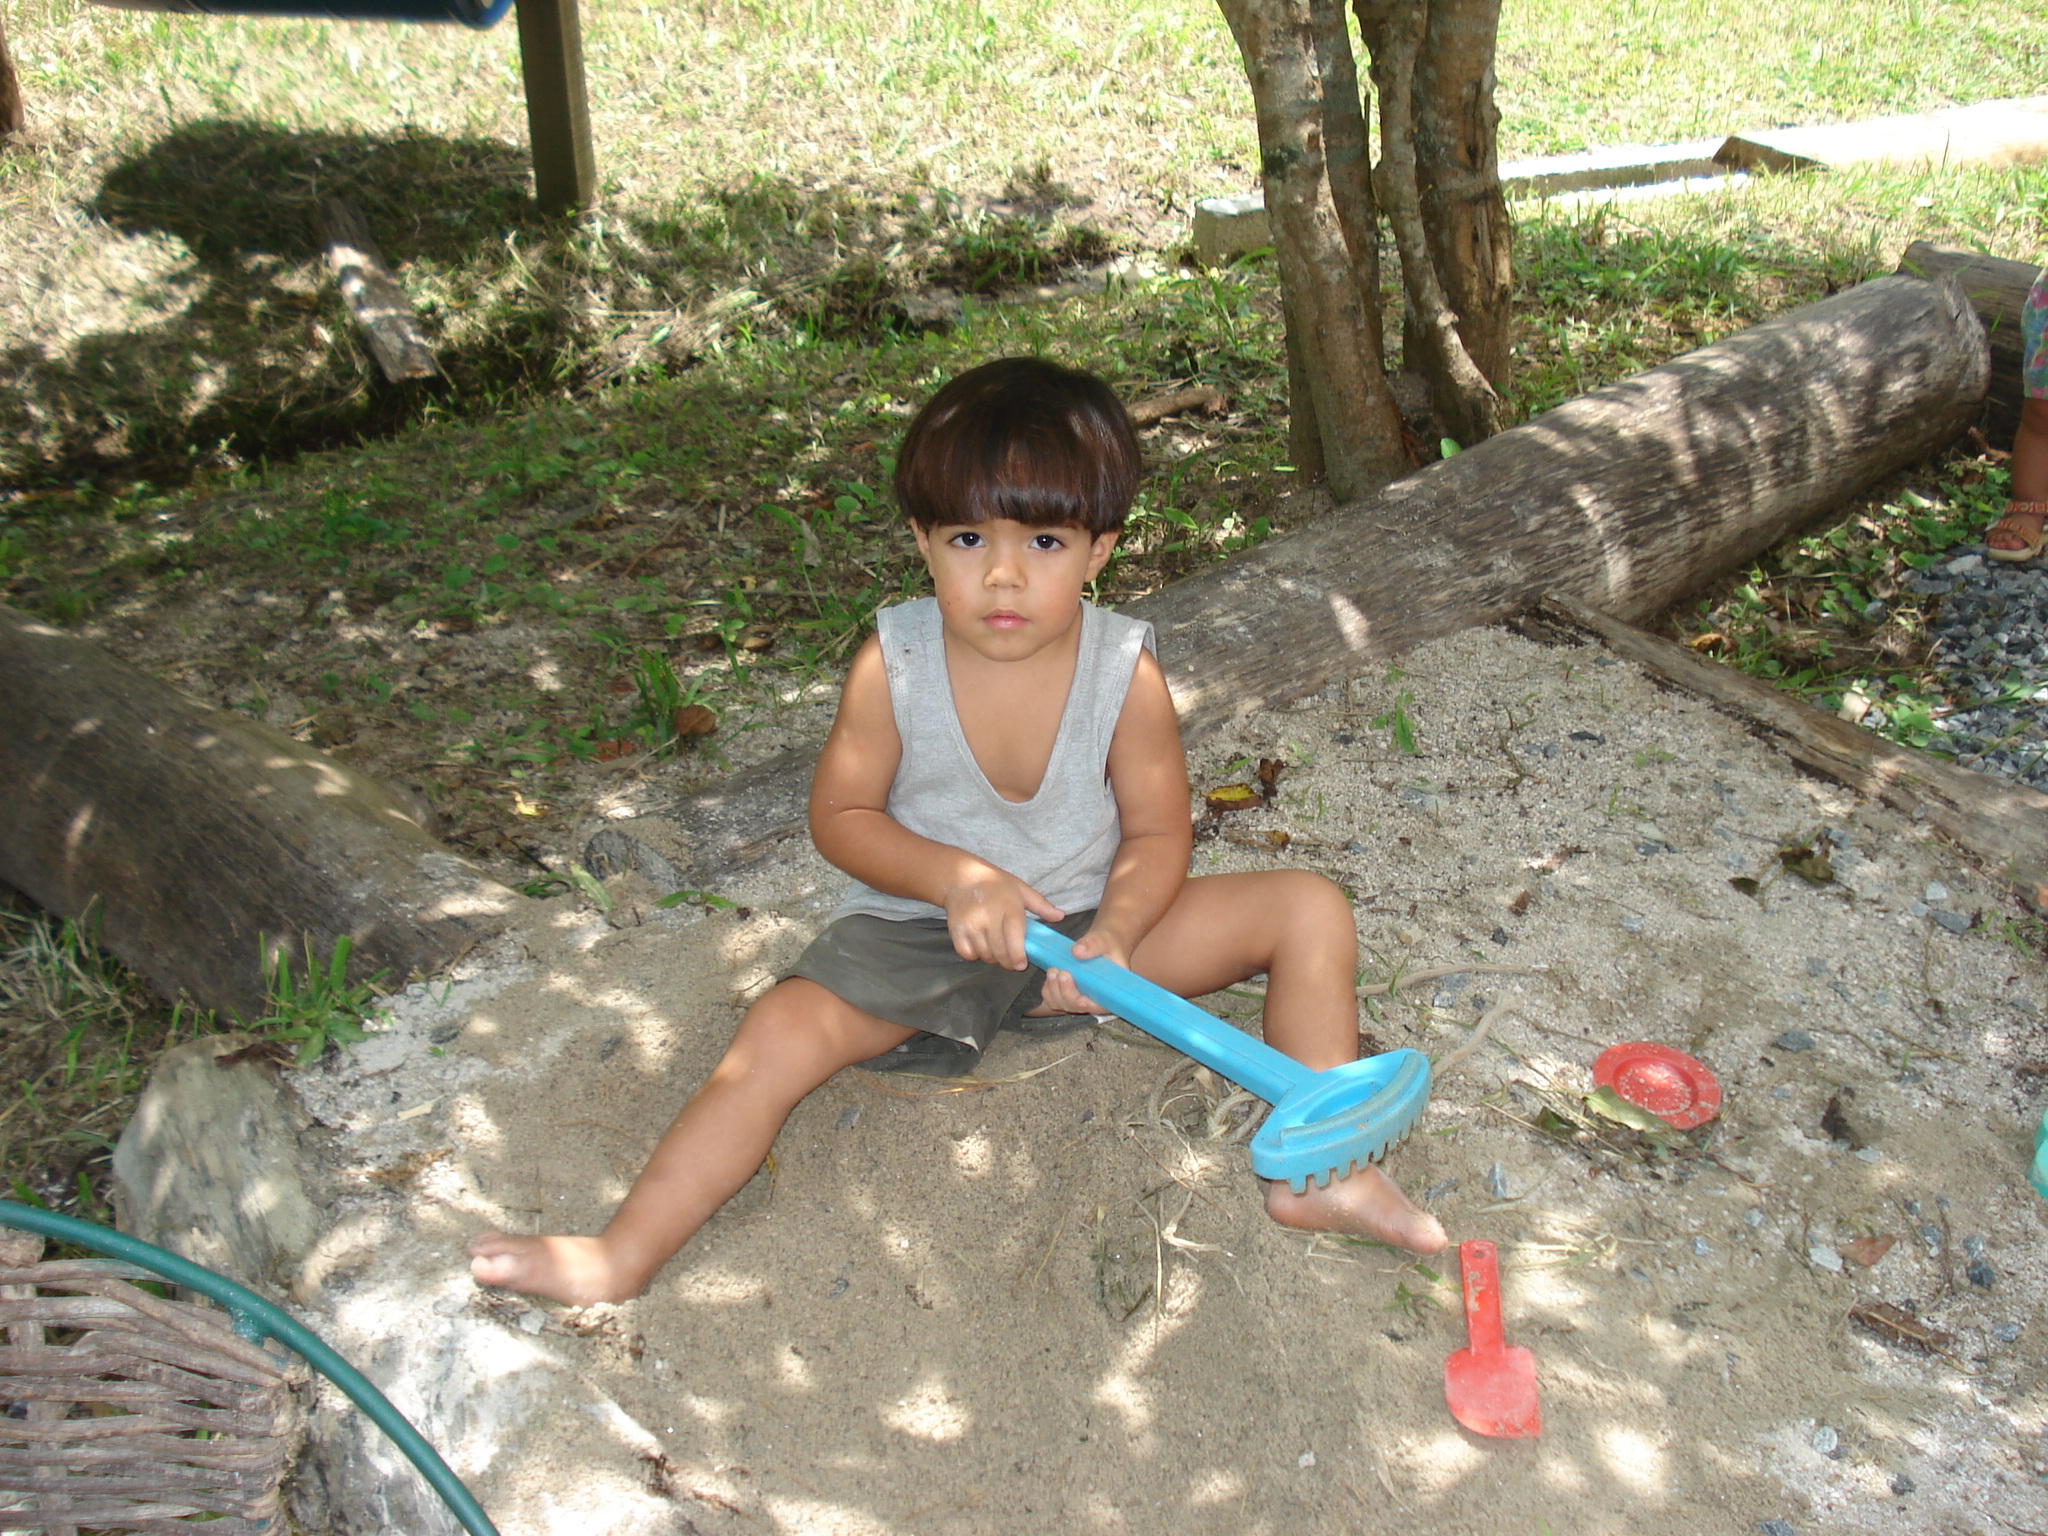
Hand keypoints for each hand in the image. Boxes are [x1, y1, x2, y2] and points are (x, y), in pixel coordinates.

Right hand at [941, 863, 1063, 971]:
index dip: (1018, 956)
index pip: (1014, 939)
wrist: (961, 876)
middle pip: (999, 952)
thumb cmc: (995, 884)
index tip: (1022, 964)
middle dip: (1008, 962)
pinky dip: (974, 954)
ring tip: (996, 950)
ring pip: (985, 955)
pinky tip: (980, 946)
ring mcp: (971, 924)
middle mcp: (989, 917)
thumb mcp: (1020, 889)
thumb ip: (1041, 905)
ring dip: (992, 958)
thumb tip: (1060, 916)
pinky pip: (967, 953)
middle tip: (1012, 961)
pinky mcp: (956, 930)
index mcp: (1009, 907)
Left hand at [1036, 928, 1130, 1015]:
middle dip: (1068, 993)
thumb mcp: (1104, 940)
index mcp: (1113, 990)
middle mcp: (1097, 999)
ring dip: (1055, 992)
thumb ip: (1093, 944)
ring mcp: (1081, 998)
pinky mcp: (1068, 995)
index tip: (1081, 999)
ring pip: (1065, 1005)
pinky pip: (1054, 1001)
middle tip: (1061, 974)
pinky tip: (1050, 977)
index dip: (1091, 1006)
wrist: (1100, 944)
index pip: (1103, 1006)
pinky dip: (1049, 991)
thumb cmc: (1107, 944)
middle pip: (1080, 1007)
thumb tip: (1077, 951)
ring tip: (1053, 971)